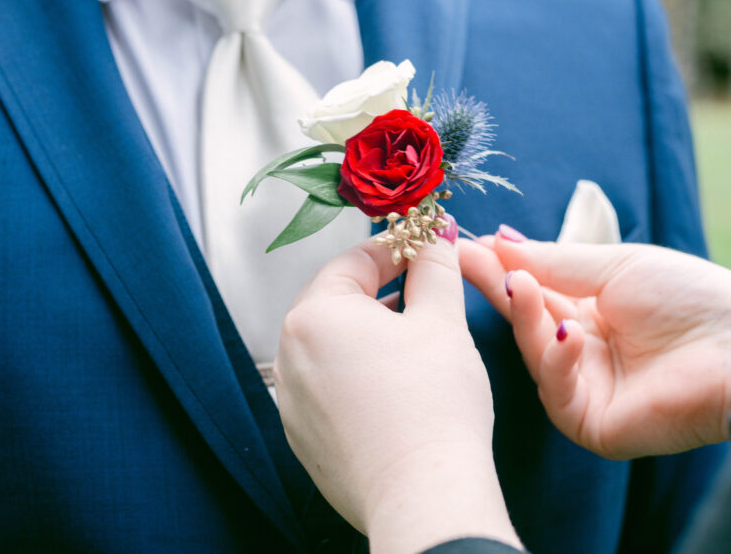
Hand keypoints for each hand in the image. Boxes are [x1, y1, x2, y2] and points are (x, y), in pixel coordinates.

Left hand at [275, 232, 520, 553]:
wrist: (425, 497)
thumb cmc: (433, 406)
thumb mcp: (442, 321)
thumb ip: (435, 267)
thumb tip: (435, 234)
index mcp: (313, 317)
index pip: (355, 261)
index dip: (398, 249)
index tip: (428, 249)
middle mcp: (288, 357)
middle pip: (337, 302)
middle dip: (382, 291)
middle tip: (426, 291)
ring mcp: (291, 403)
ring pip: (332, 347)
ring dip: (370, 334)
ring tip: (417, 341)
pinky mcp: (304, 439)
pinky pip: (329, 388)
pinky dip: (358, 376)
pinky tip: (397, 388)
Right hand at [460, 231, 730, 458]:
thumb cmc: (692, 297)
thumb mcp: (615, 265)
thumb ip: (553, 260)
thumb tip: (500, 240)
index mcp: (594, 311)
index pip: (534, 289)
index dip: (500, 268)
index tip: (464, 243)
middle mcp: (586, 350)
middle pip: (526, 321)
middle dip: (497, 288)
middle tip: (464, 260)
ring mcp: (590, 389)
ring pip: (535, 356)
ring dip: (525, 319)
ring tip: (519, 287)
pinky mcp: (596, 425)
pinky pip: (559, 394)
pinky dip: (559, 362)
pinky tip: (569, 333)